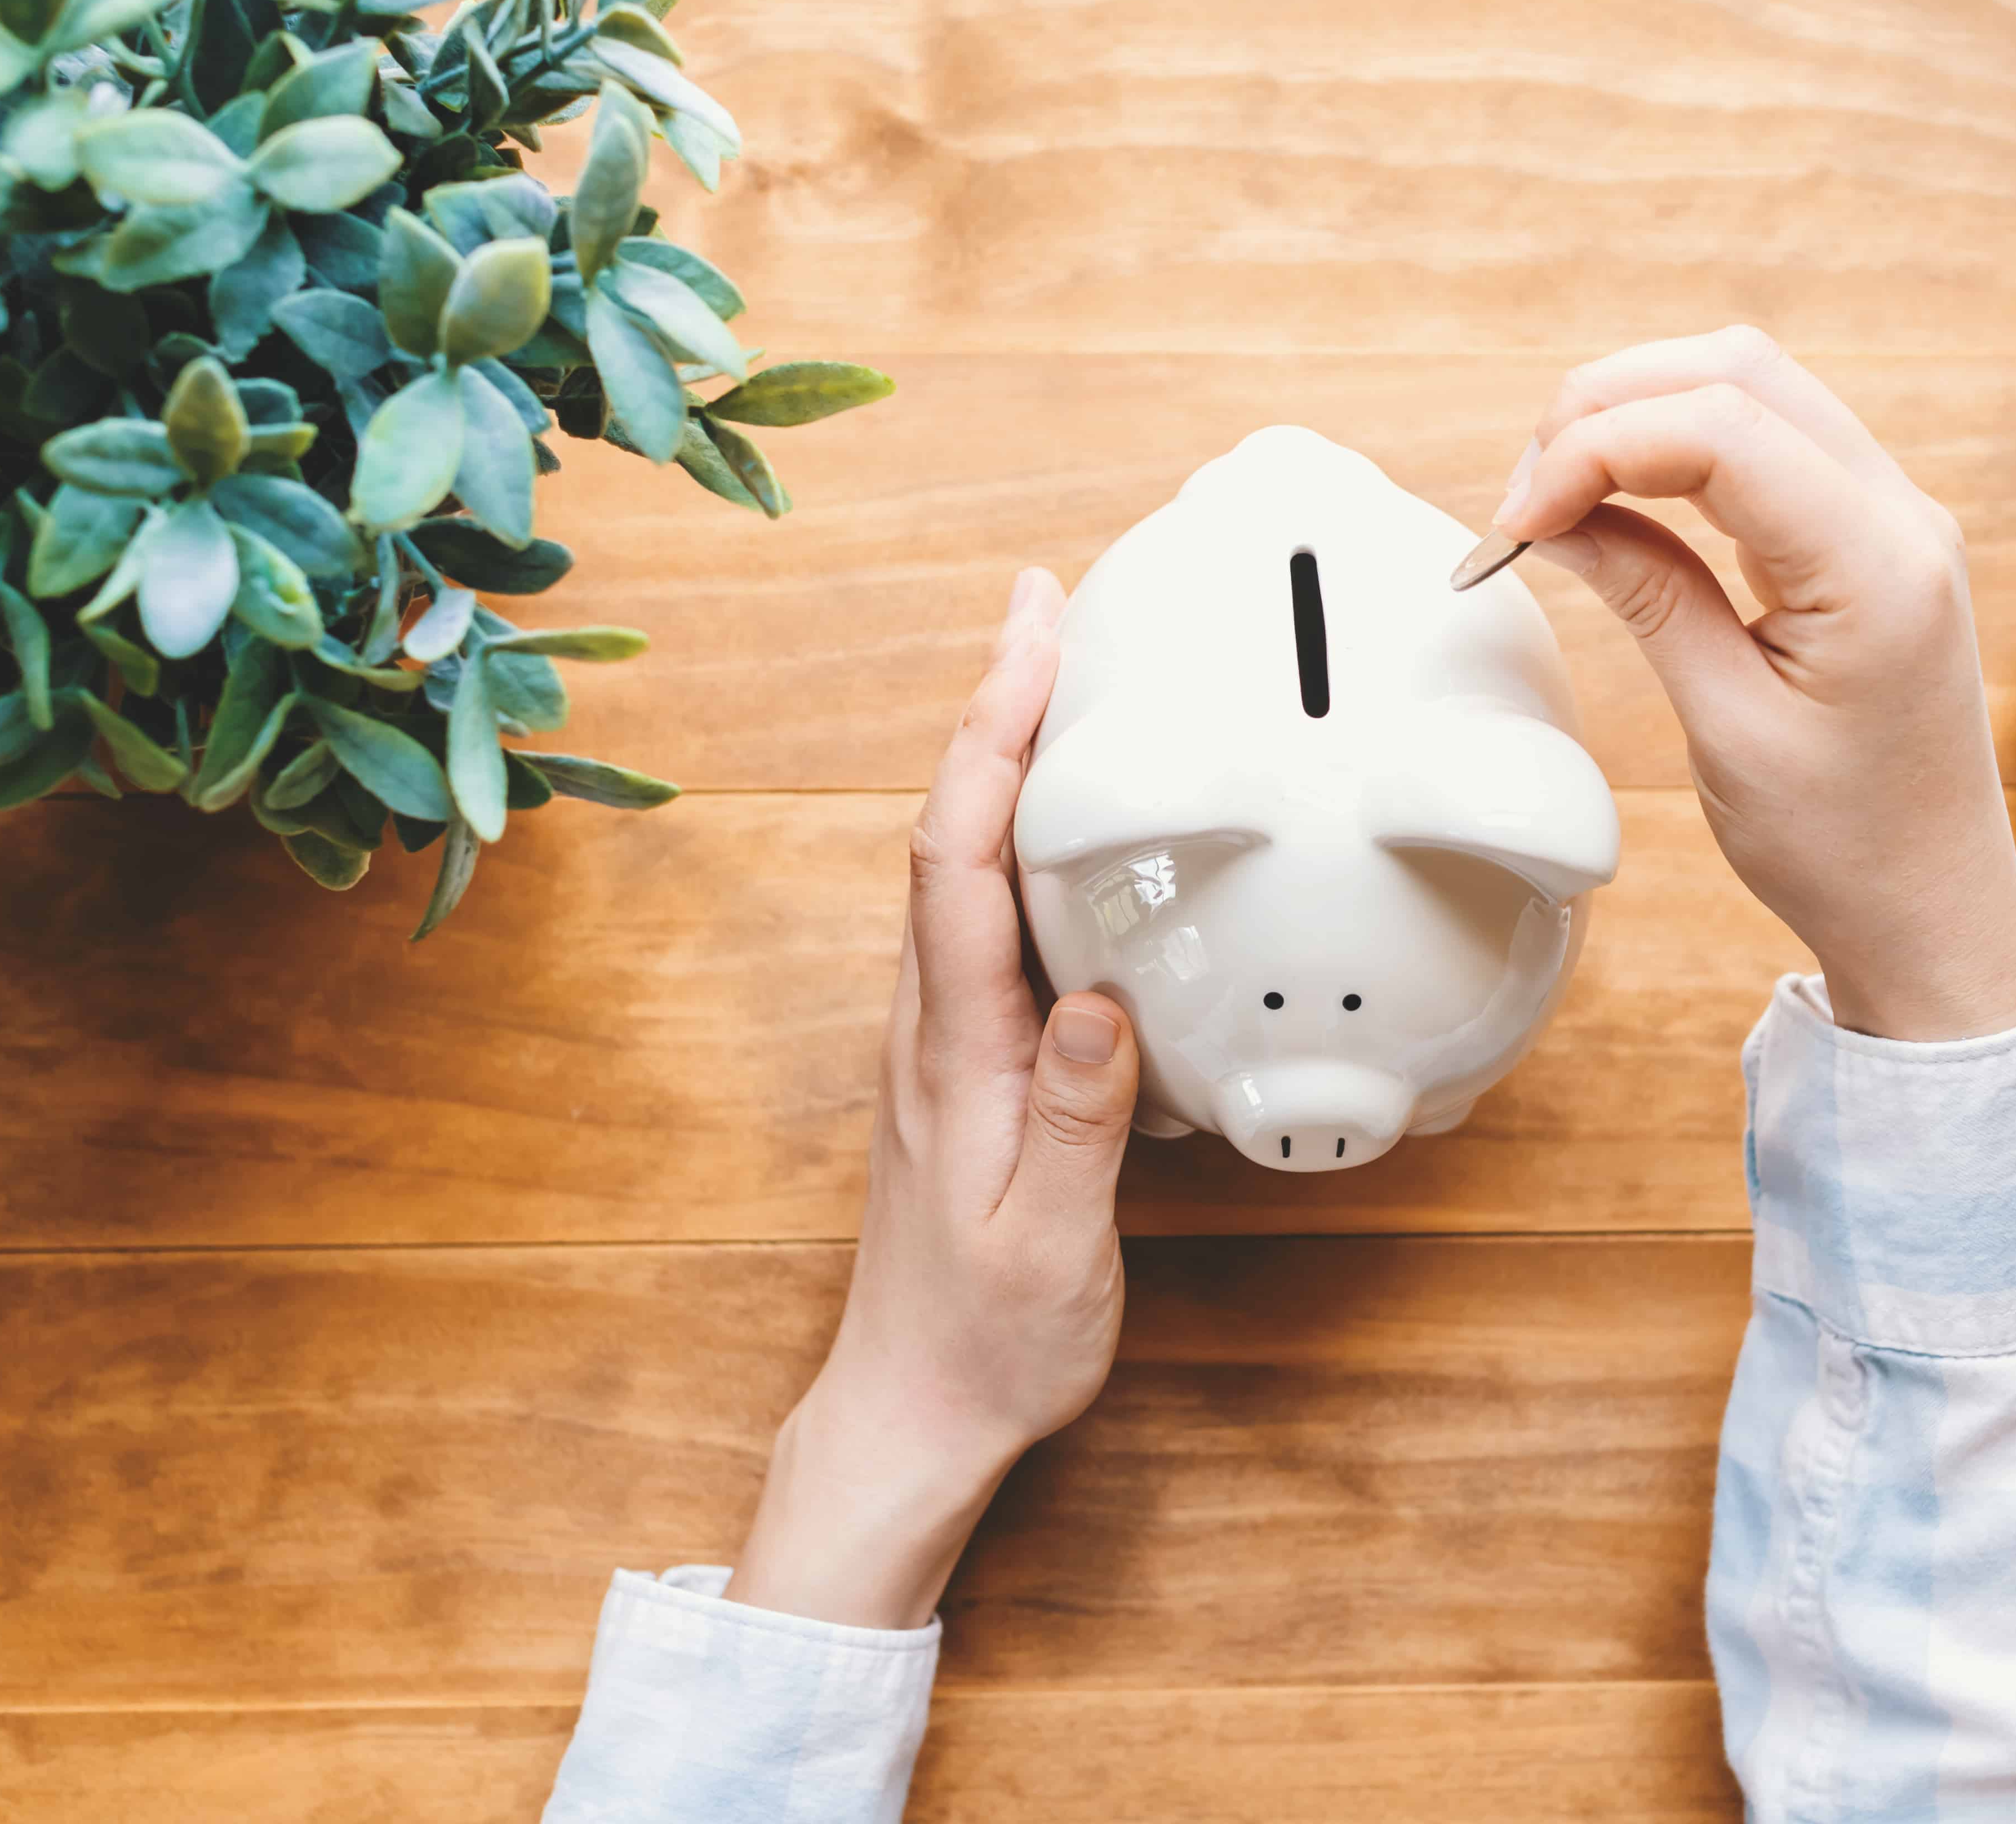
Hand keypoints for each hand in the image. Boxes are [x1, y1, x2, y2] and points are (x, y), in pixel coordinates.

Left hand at [728, 568, 1141, 1627]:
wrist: (914, 1410)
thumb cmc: (983, 1338)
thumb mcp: (1046, 1243)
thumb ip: (1075, 1123)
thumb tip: (1101, 999)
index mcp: (951, 1049)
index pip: (958, 858)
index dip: (993, 737)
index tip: (1033, 637)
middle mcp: (936, 1023)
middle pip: (952, 829)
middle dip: (997, 706)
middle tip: (1050, 605)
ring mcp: (949, 1038)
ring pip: (966, 864)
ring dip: (1007, 759)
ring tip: (1061, 672)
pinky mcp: (976, 1059)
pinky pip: (993, 916)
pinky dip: (1024, 837)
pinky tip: (1073, 823)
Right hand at [1496, 326, 2015, 1042]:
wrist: (1931, 911)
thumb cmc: (1845, 848)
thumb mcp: (1726, 728)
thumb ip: (1648, 596)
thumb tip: (1558, 512)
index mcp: (1880, 568)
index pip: (1721, 430)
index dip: (1595, 447)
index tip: (1518, 521)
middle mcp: (1903, 517)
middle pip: (1737, 373)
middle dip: (1608, 407)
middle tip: (1526, 498)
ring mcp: (1894, 517)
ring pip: (1752, 388)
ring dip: (1640, 415)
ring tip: (1559, 497)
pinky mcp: (1868, 535)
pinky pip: (1770, 441)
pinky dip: (1679, 447)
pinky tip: (1618, 502)